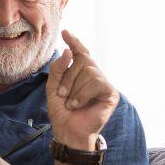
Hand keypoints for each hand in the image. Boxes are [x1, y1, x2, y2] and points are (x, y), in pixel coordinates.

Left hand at [47, 30, 119, 148]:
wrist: (69, 131)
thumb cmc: (62, 112)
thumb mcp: (53, 88)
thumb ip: (58, 69)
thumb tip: (69, 51)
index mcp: (81, 73)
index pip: (80, 53)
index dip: (74, 42)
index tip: (65, 32)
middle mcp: (94, 75)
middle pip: (82, 60)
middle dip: (68, 77)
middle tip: (62, 94)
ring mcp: (103, 84)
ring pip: (89, 71)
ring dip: (74, 88)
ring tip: (71, 103)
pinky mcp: (111, 93)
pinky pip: (97, 82)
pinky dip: (83, 94)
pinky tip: (79, 104)